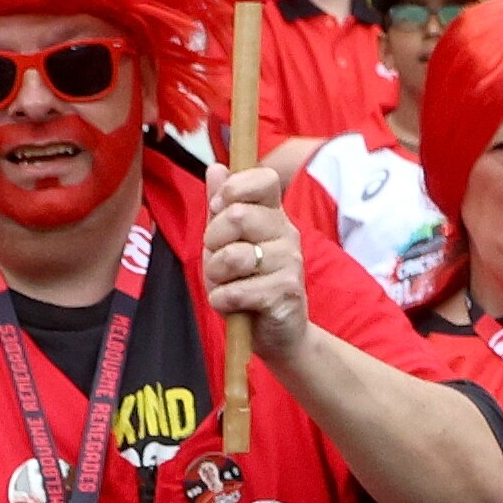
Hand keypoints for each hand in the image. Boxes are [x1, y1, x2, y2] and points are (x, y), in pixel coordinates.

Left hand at [200, 161, 311, 364]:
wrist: (277, 334)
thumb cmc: (249, 284)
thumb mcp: (227, 241)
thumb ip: (221, 206)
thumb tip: (216, 168)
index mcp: (273, 215)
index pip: (264, 179)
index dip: (235, 188)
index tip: (219, 209)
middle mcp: (287, 234)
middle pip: (238, 215)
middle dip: (213, 240)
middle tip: (218, 259)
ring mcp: (289, 263)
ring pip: (233, 256)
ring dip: (215, 275)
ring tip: (226, 284)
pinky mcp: (285, 293)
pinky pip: (236, 290)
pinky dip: (222, 300)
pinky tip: (232, 304)